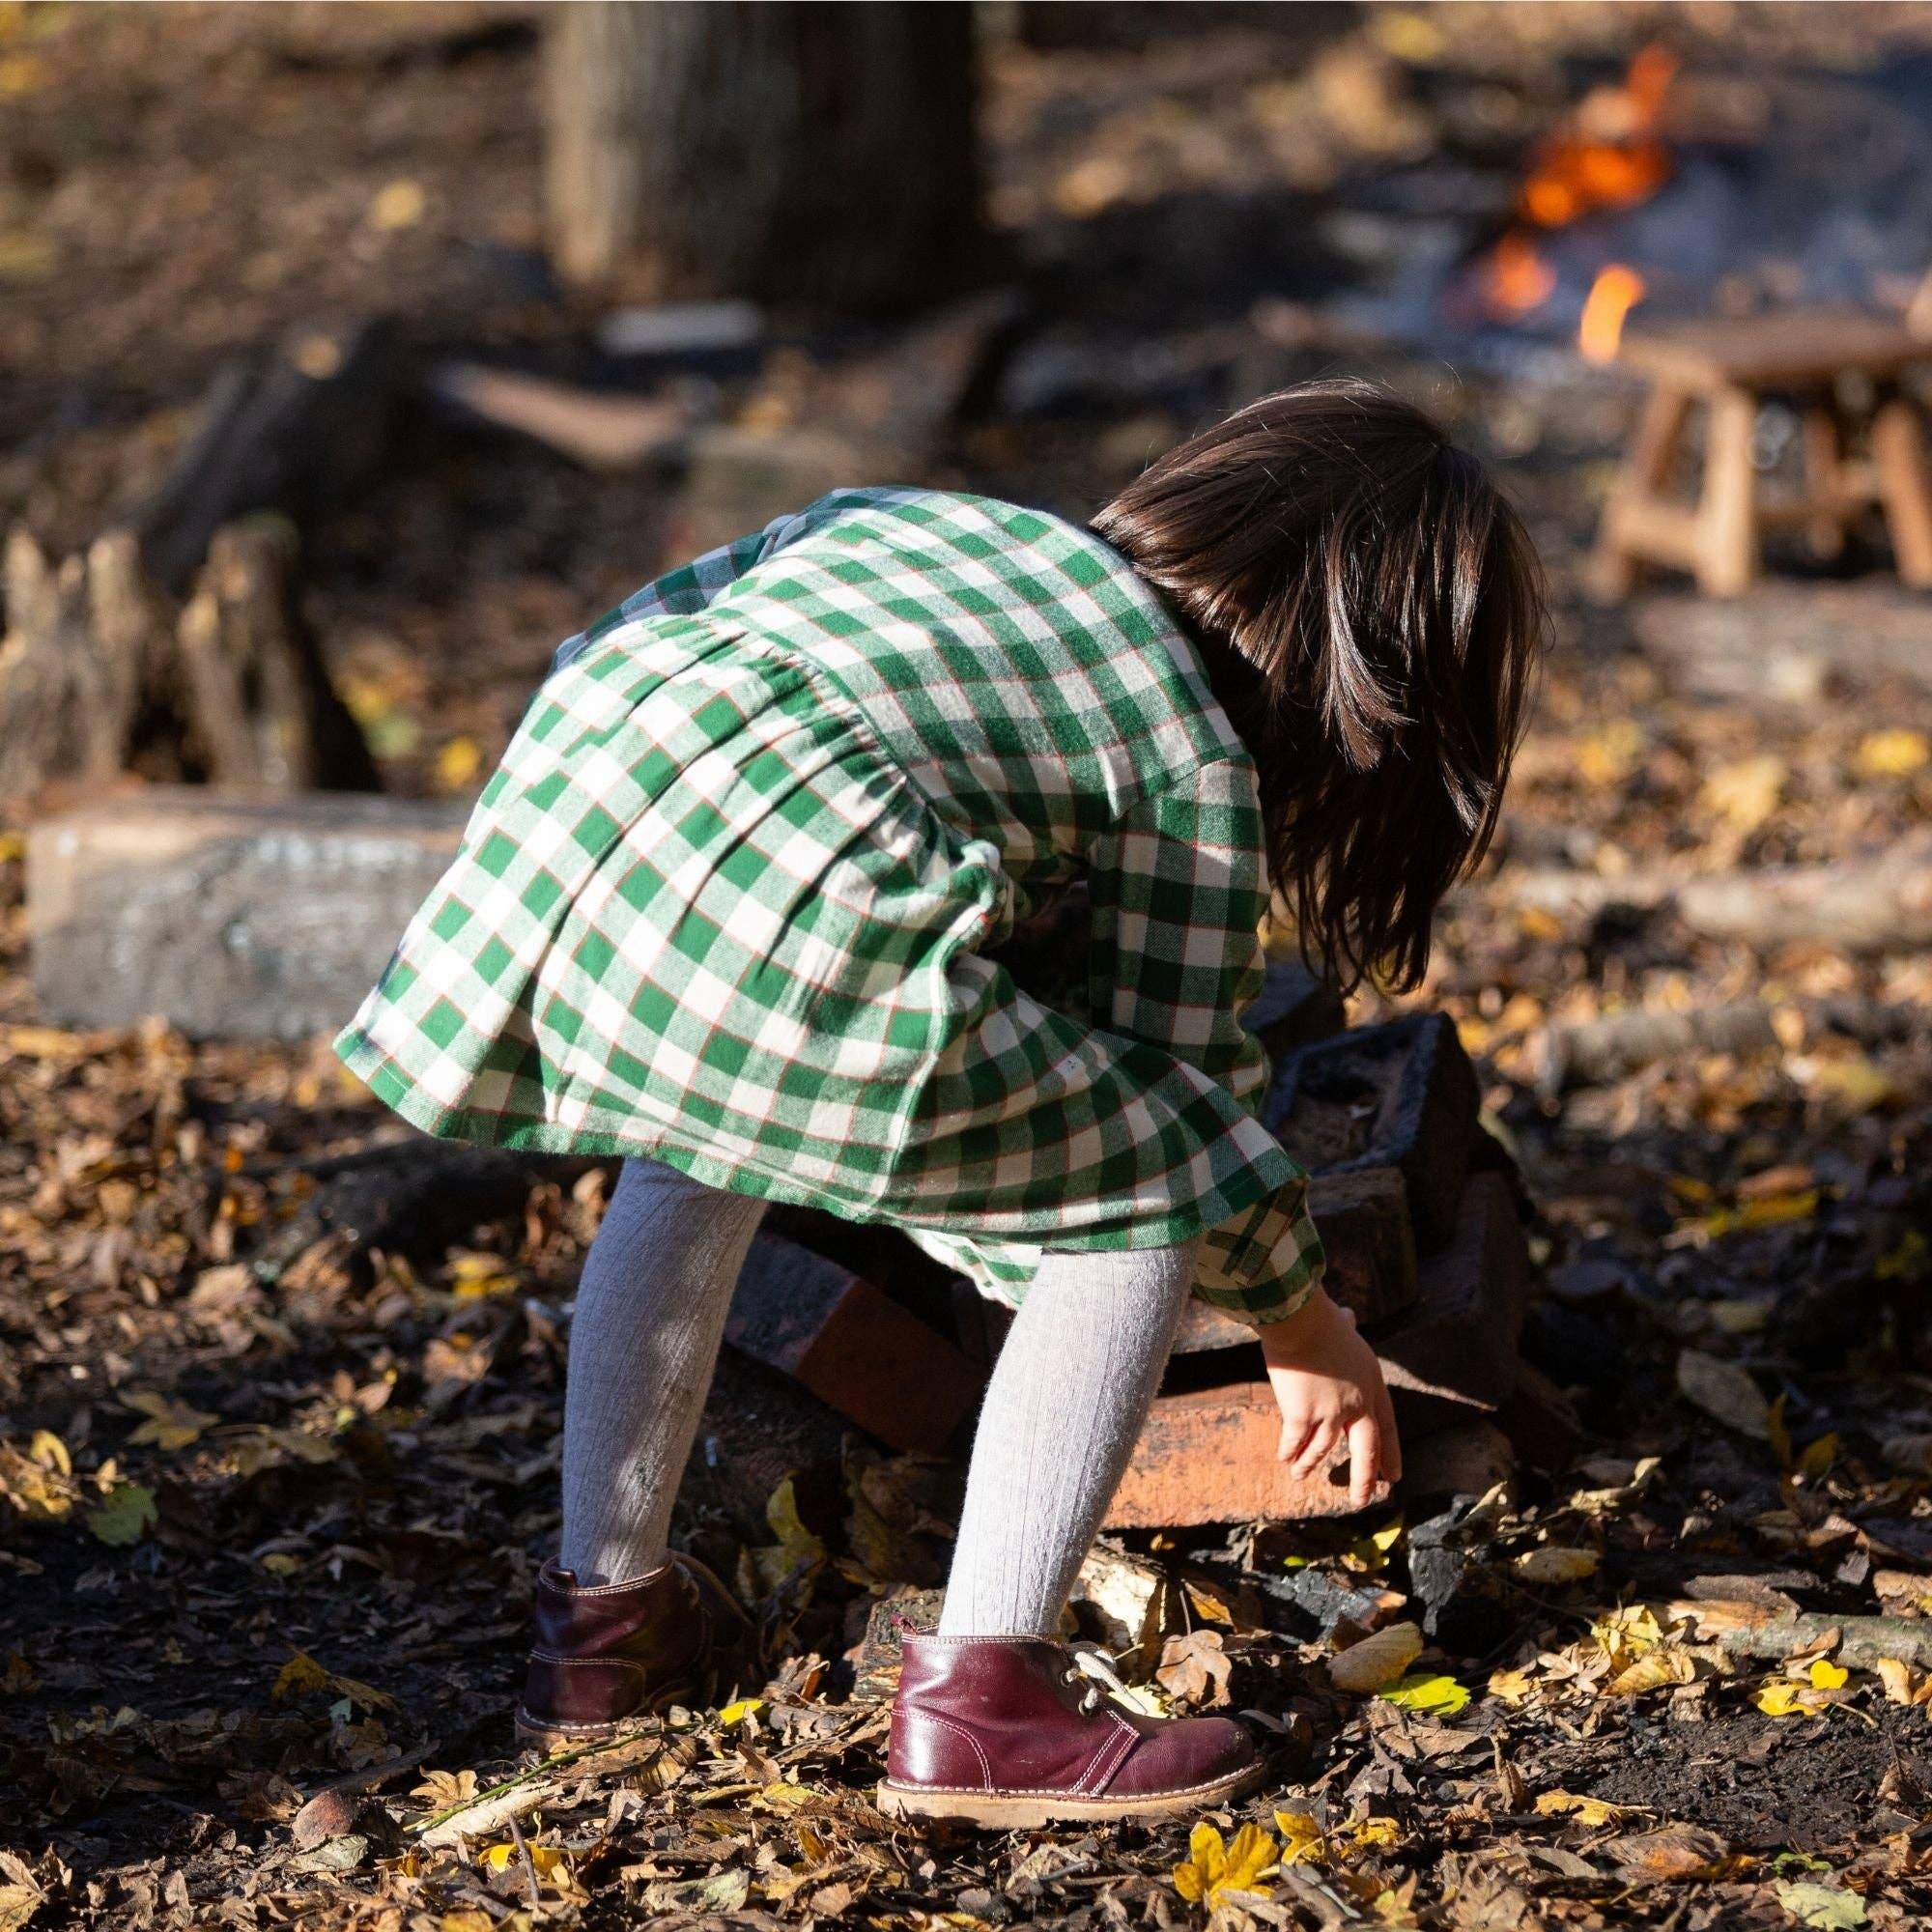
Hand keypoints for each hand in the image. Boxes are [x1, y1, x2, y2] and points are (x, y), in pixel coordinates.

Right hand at [1257, 1288, 1400, 1509]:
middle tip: (1363, 1500)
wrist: (1299, 1321)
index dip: (1391, 1453)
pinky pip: (1295, 1442)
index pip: (1387, 1426)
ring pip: (1322, 1450)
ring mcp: (1330, 1413)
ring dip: (1309, 1465)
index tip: (1394, 1476)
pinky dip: (1289, 1452)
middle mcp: (1357, 1404)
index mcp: (1371, 1383)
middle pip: (1366, 1450)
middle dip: (1364, 1479)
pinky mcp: (1303, 1417)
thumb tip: (1348, 1315)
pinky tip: (1283, 1460)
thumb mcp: (1343, 1325)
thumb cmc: (1319, 1318)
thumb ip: (1348, 1326)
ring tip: (1300, 1477)